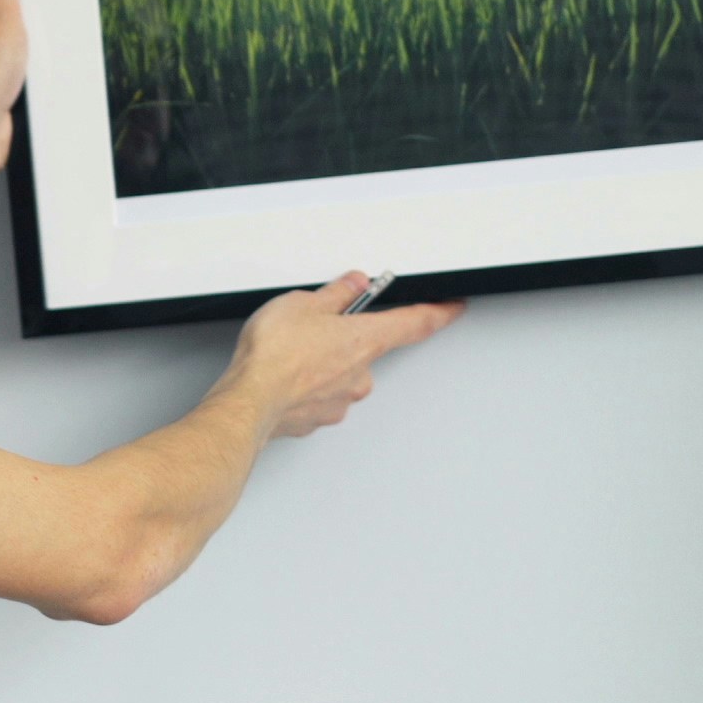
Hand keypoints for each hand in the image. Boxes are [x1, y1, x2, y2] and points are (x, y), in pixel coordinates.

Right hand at [222, 272, 461, 437]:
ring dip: (323, 363)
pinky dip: (305, 386)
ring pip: (340, 374)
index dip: (439, 312)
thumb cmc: (275, 356)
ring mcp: (341, 400)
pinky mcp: (317, 418)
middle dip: (345, 338)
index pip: (416, 322)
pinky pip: (319, 396)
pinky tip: (284, 376)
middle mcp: (361, 374)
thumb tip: (352, 285)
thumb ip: (334, 294)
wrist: (249, 402)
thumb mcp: (303, 303)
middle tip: (315, 327)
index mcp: (365, 340)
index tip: (453, 308)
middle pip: (366, 349)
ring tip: (290, 353)